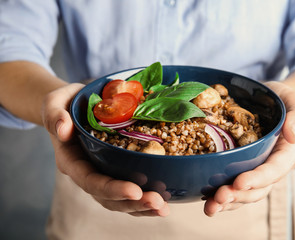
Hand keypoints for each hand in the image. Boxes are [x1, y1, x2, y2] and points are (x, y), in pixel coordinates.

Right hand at [41, 83, 169, 216]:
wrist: (74, 105)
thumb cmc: (65, 103)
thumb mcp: (55, 103)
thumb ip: (54, 115)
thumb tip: (63, 129)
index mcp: (71, 161)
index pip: (90, 181)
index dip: (112, 189)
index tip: (135, 191)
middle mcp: (87, 172)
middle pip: (108, 197)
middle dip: (133, 203)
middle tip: (158, 202)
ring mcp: (102, 173)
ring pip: (120, 199)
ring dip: (142, 206)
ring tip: (164, 208)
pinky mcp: (115, 169)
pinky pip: (130, 188)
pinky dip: (145, 196)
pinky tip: (164, 200)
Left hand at [204, 81, 294, 216]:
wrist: (270, 102)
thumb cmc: (283, 101)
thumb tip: (292, 135)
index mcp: (287, 154)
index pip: (274, 170)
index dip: (257, 178)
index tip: (239, 182)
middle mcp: (272, 167)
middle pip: (258, 188)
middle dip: (238, 195)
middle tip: (219, 197)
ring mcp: (256, 170)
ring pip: (244, 193)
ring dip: (228, 202)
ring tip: (210, 207)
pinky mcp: (242, 168)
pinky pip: (233, 186)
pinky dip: (221, 195)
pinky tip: (206, 200)